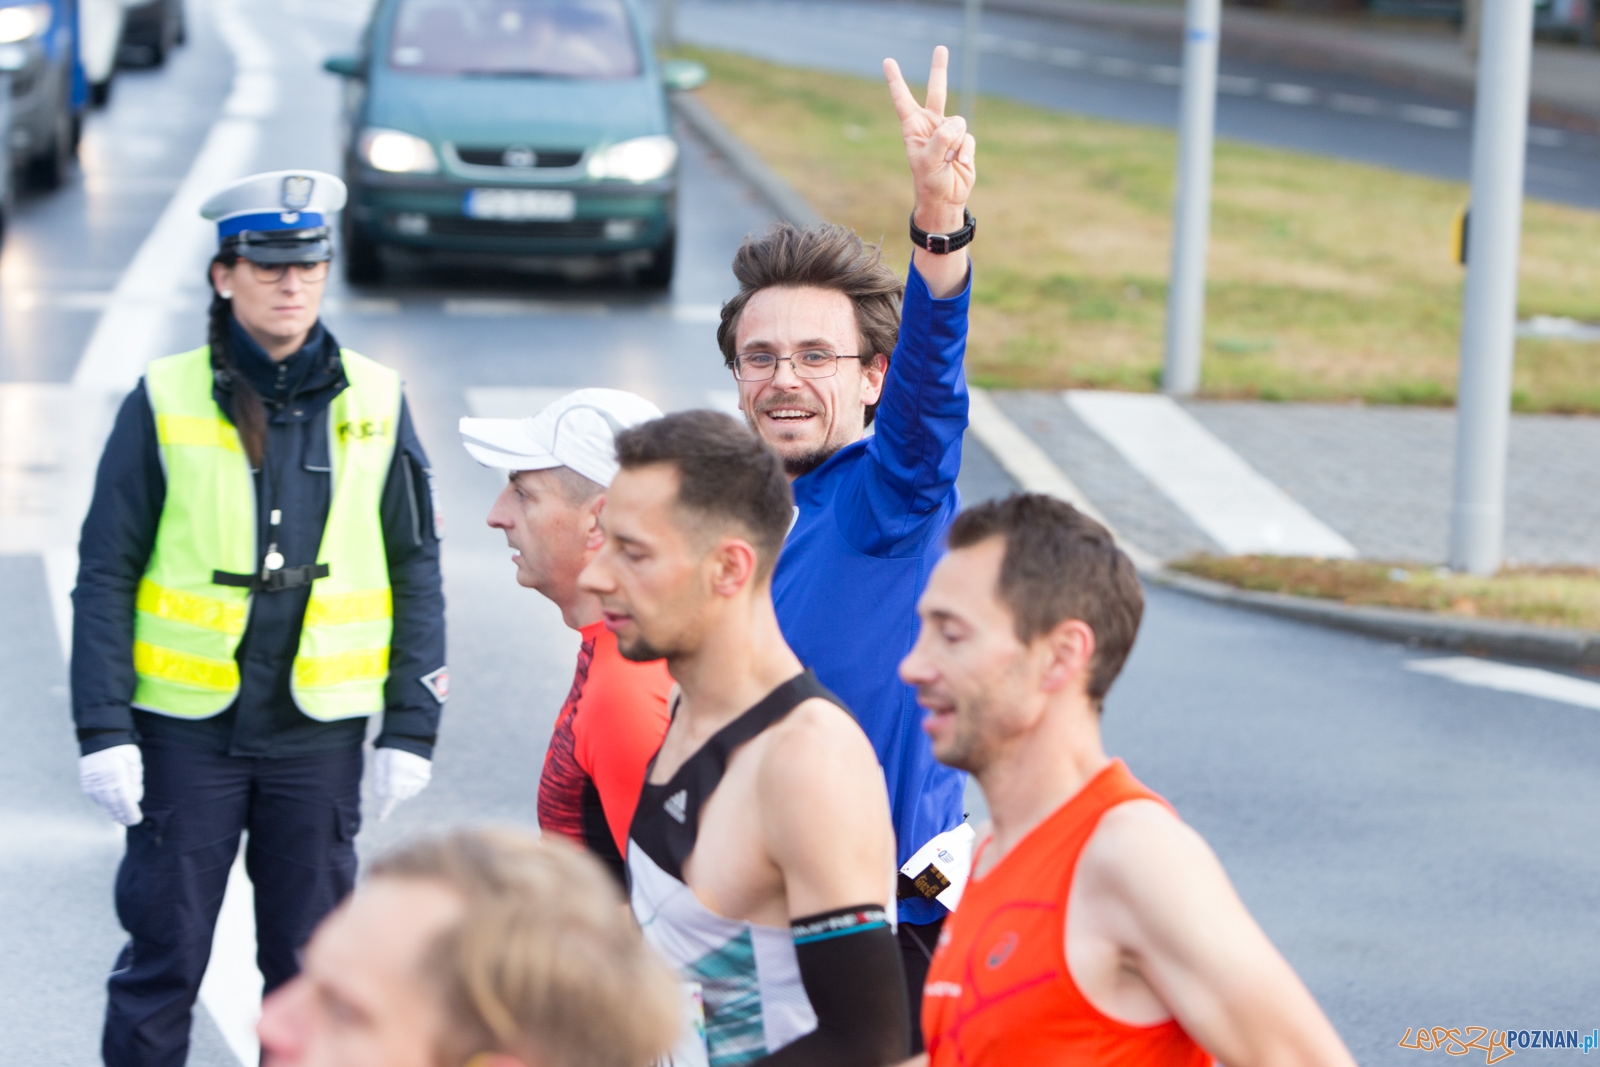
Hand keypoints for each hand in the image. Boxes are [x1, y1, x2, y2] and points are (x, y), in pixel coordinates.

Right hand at [79, 745, 143, 825]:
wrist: (99, 737)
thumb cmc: (122, 749)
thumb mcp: (134, 762)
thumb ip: (135, 781)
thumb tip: (135, 799)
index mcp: (116, 775)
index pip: (125, 799)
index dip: (130, 812)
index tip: (136, 819)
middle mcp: (102, 781)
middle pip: (113, 804)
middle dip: (122, 815)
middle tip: (130, 823)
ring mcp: (92, 782)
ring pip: (104, 803)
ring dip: (112, 812)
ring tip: (121, 820)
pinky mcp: (86, 782)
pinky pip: (96, 797)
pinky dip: (104, 804)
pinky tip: (110, 809)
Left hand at [372, 747, 431, 820]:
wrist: (412, 735)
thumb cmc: (392, 747)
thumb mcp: (380, 761)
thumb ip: (379, 780)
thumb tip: (382, 795)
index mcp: (397, 775)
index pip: (390, 797)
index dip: (385, 809)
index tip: (380, 818)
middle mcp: (410, 779)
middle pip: (398, 796)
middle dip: (392, 791)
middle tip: (389, 776)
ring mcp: (419, 779)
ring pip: (408, 794)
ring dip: (402, 789)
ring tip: (400, 773)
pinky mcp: (425, 777)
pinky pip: (416, 788)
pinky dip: (411, 785)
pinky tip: (408, 774)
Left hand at [884, 46, 975, 234]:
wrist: (945, 198)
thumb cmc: (929, 181)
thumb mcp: (928, 160)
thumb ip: (941, 139)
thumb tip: (956, 124)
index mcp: (913, 127)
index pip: (903, 99)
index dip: (896, 80)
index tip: (888, 61)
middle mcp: (931, 125)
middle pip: (937, 91)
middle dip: (939, 69)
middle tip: (941, 47)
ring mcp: (949, 132)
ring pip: (958, 123)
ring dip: (955, 143)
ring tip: (947, 160)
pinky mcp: (964, 141)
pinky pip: (968, 139)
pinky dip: (965, 152)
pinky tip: (959, 164)